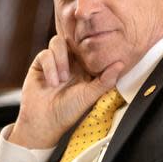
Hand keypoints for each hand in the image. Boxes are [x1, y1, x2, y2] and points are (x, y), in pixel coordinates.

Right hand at [8, 35, 123, 148]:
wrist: (44, 122)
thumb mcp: (90, 96)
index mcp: (85, 67)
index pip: (90, 48)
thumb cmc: (68, 112)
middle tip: (78, 59)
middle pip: (73, 39)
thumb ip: (105, 80)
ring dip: (61, 60)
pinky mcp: (40, 63)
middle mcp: (70, 62)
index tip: (97, 47)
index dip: (93, 45)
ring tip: (63, 80)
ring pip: (58, 42)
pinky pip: (45, 54)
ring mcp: (55, 61)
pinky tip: (52, 83)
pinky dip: (50, 67)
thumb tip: (121, 64)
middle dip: (75, 44)